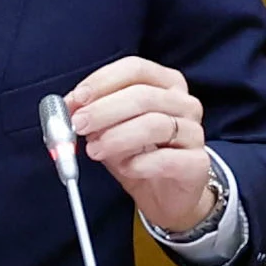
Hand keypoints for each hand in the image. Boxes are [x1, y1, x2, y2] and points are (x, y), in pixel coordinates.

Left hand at [66, 57, 217, 234]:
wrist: (165, 196)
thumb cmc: (138, 153)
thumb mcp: (110, 129)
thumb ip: (92, 115)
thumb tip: (67, 108)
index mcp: (166, 83)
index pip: (135, 69)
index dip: (103, 81)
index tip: (77, 99)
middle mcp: (184, 103)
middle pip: (143, 96)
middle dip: (104, 110)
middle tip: (78, 125)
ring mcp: (194, 132)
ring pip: (155, 125)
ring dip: (117, 137)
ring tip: (94, 150)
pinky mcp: (198, 163)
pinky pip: (167, 159)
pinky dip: (140, 163)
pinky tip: (125, 168)